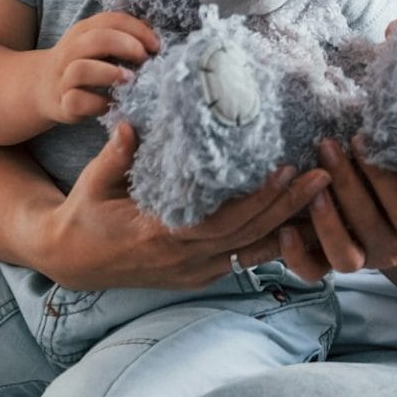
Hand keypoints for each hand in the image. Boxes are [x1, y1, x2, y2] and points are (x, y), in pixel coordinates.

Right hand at [39, 11, 156, 123]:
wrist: (44, 87)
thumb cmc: (85, 63)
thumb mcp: (100, 44)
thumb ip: (124, 36)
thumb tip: (155, 35)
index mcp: (83, 31)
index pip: (111, 20)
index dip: (137, 29)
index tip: (156, 45)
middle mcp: (71, 51)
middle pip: (96, 39)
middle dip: (126, 46)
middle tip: (145, 58)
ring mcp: (64, 77)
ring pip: (81, 69)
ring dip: (110, 73)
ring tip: (130, 79)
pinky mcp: (63, 103)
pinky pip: (77, 101)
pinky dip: (98, 103)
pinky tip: (113, 103)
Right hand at [39, 120, 330, 289]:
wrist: (71, 260)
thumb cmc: (83, 216)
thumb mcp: (91, 184)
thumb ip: (114, 156)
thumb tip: (129, 124)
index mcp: (160, 237)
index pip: (221, 222)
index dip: (256, 200)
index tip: (284, 170)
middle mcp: (185, 260)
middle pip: (250, 236)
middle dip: (290, 206)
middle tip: (324, 175)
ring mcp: (195, 271)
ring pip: (253, 248)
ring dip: (290, 222)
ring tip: (324, 193)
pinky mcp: (200, 273)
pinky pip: (245, 256)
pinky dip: (274, 238)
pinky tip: (300, 218)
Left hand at [276, 136, 396, 278]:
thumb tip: (386, 114)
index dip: (382, 174)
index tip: (361, 139)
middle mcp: (393, 250)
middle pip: (368, 222)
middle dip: (345, 181)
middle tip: (327, 145)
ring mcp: (364, 260)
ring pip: (343, 254)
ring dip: (325, 218)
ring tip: (310, 185)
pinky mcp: (334, 265)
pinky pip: (314, 270)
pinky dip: (297, 256)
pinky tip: (286, 230)